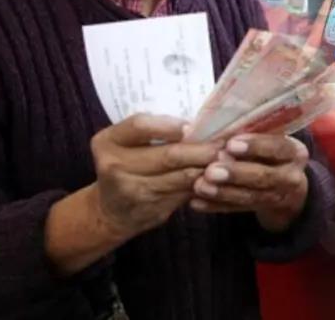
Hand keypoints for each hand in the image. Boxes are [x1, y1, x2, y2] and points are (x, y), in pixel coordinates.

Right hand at [89, 114, 222, 239]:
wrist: (111, 211)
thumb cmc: (125, 166)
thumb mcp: (126, 144)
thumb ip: (152, 131)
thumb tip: (199, 123)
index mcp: (107, 142)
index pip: (140, 126)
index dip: (169, 125)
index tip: (191, 126)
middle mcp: (115, 167)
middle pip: (167, 155)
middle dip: (200, 149)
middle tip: (223, 144)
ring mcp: (134, 191)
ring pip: (181, 177)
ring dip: (207, 167)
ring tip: (226, 158)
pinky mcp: (153, 210)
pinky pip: (185, 193)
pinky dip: (204, 184)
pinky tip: (217, 177)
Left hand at [191, 134, 309, 232]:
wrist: (286, 182)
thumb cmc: (269, 149)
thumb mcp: (269, 138)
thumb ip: (249, 132)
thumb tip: (216, 125)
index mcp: (293, 151)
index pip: (277, 147)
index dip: (255, 146)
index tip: (231, 144)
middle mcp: (290, 176)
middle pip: (263, 176)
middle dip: (235, 173)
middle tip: (211, 170)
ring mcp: (278, 196)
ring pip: (250, 196)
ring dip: (222, 192)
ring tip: (199, 186)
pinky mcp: (261, 210)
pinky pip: (237, 209)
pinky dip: (216, 206)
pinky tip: (197, 202)